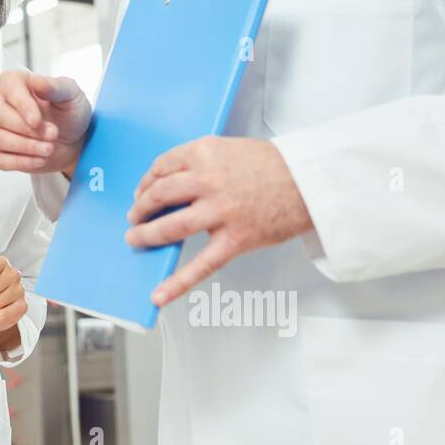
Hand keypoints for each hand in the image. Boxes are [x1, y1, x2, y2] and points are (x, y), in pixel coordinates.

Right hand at [0, 71, 91, 173]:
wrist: (74, 140)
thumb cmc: (69, 113)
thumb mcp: (71, 95)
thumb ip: (55, 87)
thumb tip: (37, 81)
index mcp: (14, 83)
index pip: (8, 89)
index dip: (23, 106)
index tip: (38, 120)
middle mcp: (0, 103)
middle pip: (0, 116)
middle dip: (28, 130)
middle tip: (53, 134)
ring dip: (26, 147)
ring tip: (49, 148)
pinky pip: (0, 159)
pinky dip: (22, 162)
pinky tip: (40, 159)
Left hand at [124, 136, 312, 305]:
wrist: (310, 182)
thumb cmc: (273, 165)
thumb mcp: (229, 149)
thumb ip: (200, 164)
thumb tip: (171, 185)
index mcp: (204, 153)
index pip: (161, 167)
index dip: (146, 182)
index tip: (142, 191)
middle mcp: (208, 181)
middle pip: (159, 196)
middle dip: (140, 208)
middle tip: (135, 215)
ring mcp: (220, 212)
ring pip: (170, 227)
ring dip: (146, 235)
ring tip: (136, 239)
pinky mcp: (235, 239)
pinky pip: (200, 265)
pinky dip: (177, 283)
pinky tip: (158, 295)